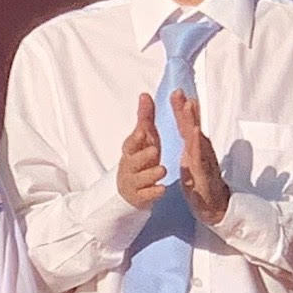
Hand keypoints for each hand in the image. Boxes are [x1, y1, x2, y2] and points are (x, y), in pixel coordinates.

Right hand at [116, 93, 166, 208]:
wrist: (131, 188)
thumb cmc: (141, 158)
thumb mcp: (145, 138)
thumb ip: (145, 118)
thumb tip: (144, 95)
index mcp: (131, 151)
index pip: (130, 143)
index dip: (136, 138)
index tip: (143, 130)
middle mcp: (129, 166)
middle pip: (133, 161)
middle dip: (143, 156)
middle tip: (154, 150)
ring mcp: (133, 182)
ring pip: (141, 179)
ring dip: (151, 174)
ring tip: (162, 169)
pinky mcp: (139, 197)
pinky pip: (146, 196)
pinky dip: (153, 193)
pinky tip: (162, 189)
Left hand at [172, 92, 229, 224]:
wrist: (214, 206)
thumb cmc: (202, 181)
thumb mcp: (191, 160)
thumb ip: (190, 144)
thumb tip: (189, 126)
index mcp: (196, 148)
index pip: (188, 126)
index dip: (183, 110)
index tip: (177, 92)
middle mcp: (202, 151)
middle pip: (194, 127)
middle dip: (188, 109)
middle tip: (181, 92)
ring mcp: (204, 161)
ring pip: (198, 138)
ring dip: (193, 122)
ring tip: (188, 106)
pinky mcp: (204, 174)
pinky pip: (200, 159)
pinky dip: (197, 146)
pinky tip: (194, 135)